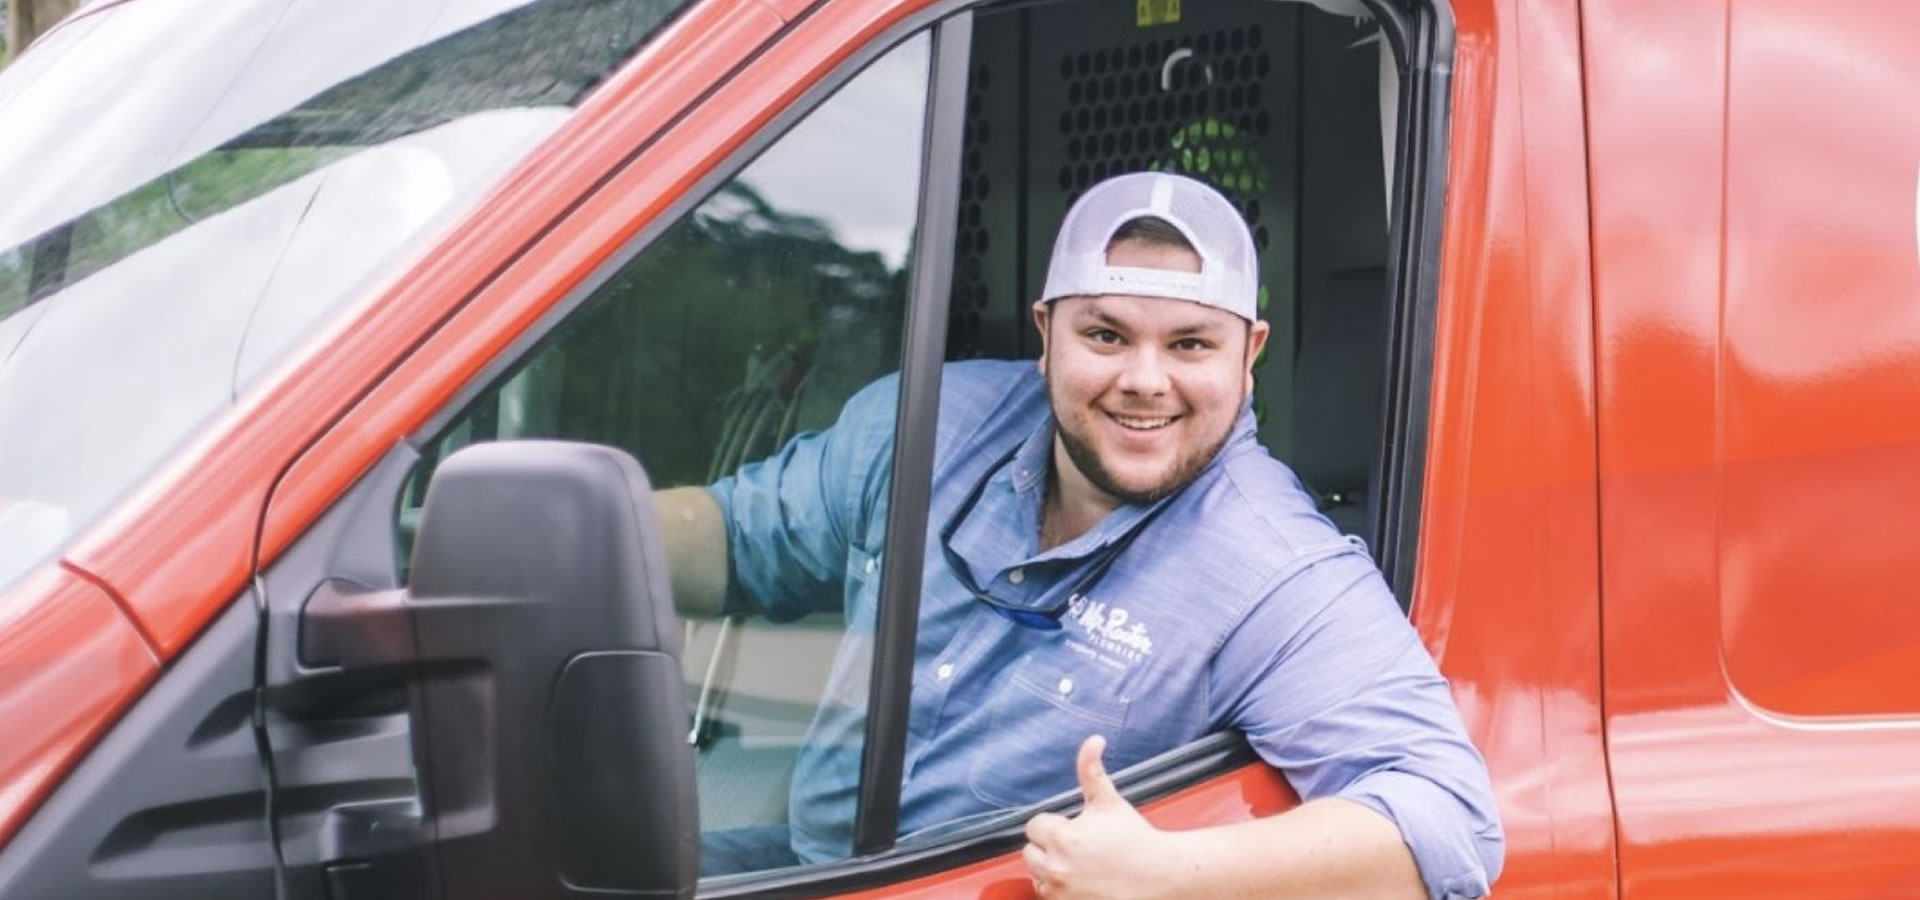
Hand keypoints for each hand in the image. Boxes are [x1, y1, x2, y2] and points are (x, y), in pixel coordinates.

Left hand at [1021, 736, 1180, 898]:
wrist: (1159, 875)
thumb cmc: (1134, 838)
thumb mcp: (1109, 801)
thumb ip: (1091, 769)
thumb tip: (1093, 739)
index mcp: (1063, 838)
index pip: (1034, 826)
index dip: (1054, 824)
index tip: (1075, 828)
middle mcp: (1056, 868)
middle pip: (1029, 851)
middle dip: (1049, 846)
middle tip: (1078, 846)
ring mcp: (1060, 892)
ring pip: (1036, 874)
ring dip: (1050, 867)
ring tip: (1080, 863)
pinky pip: (1045, 894)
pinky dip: (1058, 888)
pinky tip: (1080, 880)